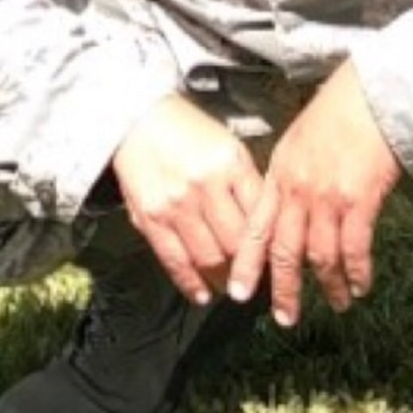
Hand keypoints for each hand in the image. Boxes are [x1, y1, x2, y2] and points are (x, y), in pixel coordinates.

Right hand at [109, 93, 266, 304]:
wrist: (136, 119)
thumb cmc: (186, 131)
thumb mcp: (229, 148)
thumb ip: (248, 186)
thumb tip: (265, 228)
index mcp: (230, 165)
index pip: (260, 220)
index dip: (271, 248)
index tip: (276, 263)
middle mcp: (204, 185)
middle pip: (237, 245)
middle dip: (249, 269)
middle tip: (256, 281)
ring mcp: (175, 203)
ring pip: (208, 258)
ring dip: (222, 279)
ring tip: (229, 286)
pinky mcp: (150, 216)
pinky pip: (174, 260)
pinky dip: (190, 283)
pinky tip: (202, 293)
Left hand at [228, 61, 401, 327]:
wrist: (369, 96)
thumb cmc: (334, 115)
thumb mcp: (295, 144)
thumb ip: (285, 178)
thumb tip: (281, 208)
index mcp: (277, 177)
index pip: (254, 229)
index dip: (246, 264)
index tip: (238, 293)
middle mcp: (296, 192)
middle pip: (283, 251)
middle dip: (283, 289)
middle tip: (284, 318)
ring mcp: (326, 198)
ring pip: (320, 255)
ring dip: (328, 285)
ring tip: (336, 304)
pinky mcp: (359, 200)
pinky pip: (354, 247)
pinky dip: (357, 271)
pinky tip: (362, 286)